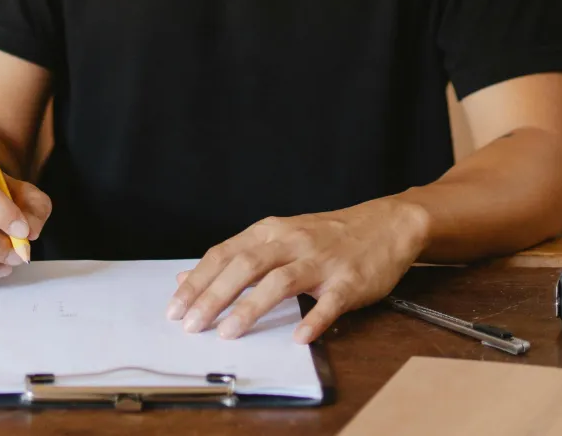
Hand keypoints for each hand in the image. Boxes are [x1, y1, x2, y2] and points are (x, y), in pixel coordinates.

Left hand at [166, 198, 429, 343]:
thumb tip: (186, 278)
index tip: (175, 307)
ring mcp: (321, 261)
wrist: (386, 225)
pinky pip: (329, 303)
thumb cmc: (327, 236)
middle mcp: (292, 242)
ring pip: (280, 281)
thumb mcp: (278, 237)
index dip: (197, 281)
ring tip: (228, 332)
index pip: (224, 253)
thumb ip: (235, 257)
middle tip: (191, 324)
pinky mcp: (350, 281)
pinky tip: (297, 338)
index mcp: (270, 231)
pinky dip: (313, 320)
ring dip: (251, 307)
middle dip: (214, 295)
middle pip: (245, 265)